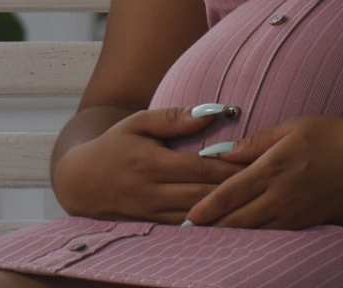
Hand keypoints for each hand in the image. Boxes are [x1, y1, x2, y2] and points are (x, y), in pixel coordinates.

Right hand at [54, 106, 244, 223]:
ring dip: (223, 211)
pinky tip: (227, 218)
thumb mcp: (138, 122)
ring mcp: (150, 212)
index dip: (229, 169)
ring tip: (251, 201)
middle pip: (202, 196)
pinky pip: (183, 228)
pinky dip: (206, 224)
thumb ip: (173, 118)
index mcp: (152, 164)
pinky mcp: (149, 224)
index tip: (255, 163)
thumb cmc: (114, 145)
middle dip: (233, 192)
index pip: (199, 170)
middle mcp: (152, 192)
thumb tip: (209, 113)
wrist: (79, 181)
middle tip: (263, 184)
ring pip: (194, 216)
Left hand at [185, 116, 342, 229]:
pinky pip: (276, 236)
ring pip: (255, 233)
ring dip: (233, 237)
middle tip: (192, 234)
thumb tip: (225, 153)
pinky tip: (249, 239)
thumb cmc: (337, 136)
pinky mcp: (310, 224)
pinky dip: (258, 239)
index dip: (206, 208)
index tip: (189, 218)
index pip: (229, 193)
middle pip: (237, 220)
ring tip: (214, 240)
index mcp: (273, 168)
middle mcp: (281, 196)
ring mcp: (296, 214)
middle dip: (213, 229)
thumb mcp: (295, 127)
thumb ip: (258, 142)